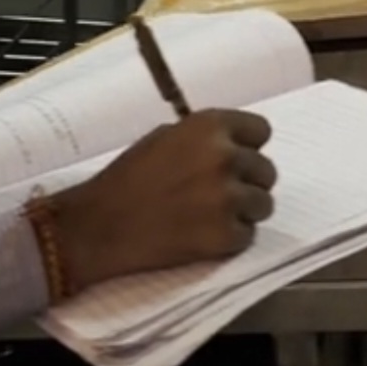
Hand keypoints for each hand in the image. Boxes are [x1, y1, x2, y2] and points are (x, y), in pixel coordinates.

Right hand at [47, 109, 276, 291]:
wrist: (100, 226)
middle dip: (247, 182)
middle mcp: (226, 156)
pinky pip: (248, 235)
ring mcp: (229, 198)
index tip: (237, 160)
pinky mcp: (226, 236)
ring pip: (263, 205)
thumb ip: (203, 139)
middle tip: (218, 195)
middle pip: (267, 171)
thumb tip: (232, 145)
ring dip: (243, 212)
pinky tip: (203, 235)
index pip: (261, 131)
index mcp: (209, 126)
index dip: (249, 147)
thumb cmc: (127, 178)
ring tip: (211, 217)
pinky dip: (230, 239)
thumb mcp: (164, 138)